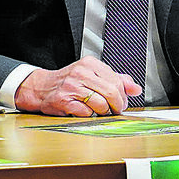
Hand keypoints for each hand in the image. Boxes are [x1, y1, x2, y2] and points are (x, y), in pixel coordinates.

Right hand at [16, 56, 141, 115]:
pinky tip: (85, 111)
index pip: (117, 81)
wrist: (42, 87)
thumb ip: (117, 80)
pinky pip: (86, 112)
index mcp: (90, 63)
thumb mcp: (94, 74)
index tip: (122, 101)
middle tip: (116, 110)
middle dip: (117, 105)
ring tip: (100, 110)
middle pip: (111, 93)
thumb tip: (136, 89)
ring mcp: (71, 87)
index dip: (123, 95)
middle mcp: (81, 73)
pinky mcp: (64, 100)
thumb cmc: (70, 82)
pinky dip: (89, 115)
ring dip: (104, 112)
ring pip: (101, 104)